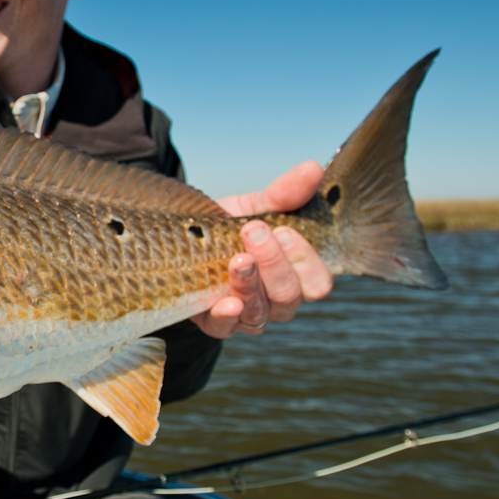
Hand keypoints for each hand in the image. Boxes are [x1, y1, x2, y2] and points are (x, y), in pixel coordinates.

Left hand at [191, 161, 334, 338]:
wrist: (181, 237)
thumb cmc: (228, 226)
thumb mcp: (255, 206)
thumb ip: (284, 193)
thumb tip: (314, 168)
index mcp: (295, 275)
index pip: (317, 283)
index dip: (306, 260)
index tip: (284, 230)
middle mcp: (275, 301)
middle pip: (288, 297)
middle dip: (275, 264)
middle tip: (254, 232)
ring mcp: (245, 315)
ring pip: (259, 312)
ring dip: (250, 284)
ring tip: (238, 259)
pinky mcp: (213, 322)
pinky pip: (224, 329)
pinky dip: (227, 317)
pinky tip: (226, 303)